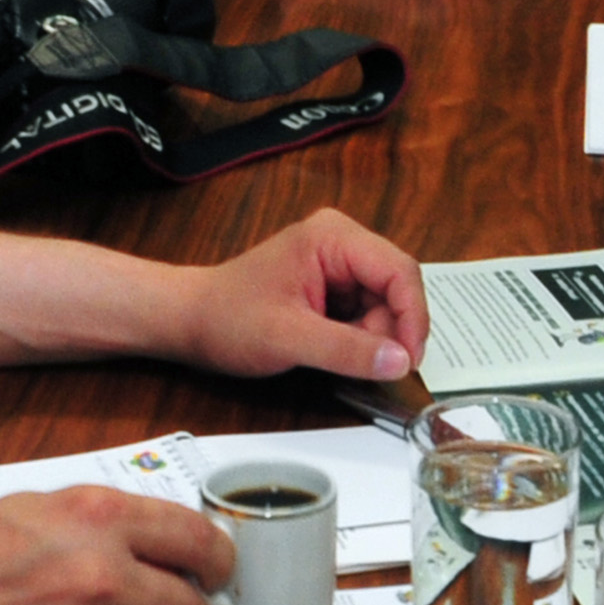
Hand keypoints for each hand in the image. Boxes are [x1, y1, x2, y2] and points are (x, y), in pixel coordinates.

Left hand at [176, 206, 427, 381]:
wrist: (190, 322)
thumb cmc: (228, 319)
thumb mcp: (289, 338)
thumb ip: (347, 350)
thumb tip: (400, 363)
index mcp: (334, 237)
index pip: (400, 272)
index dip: (413, 318)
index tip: (409, 362)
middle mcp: (342, 243)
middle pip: (396, 289)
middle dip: (390, 332)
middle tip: (369, 368)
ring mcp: (338, 265)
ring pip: (385, 307)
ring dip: (374, 340)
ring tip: (333, 357)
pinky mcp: (333, 288)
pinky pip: (368, 315)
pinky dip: (361, 341)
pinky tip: (333, 353)